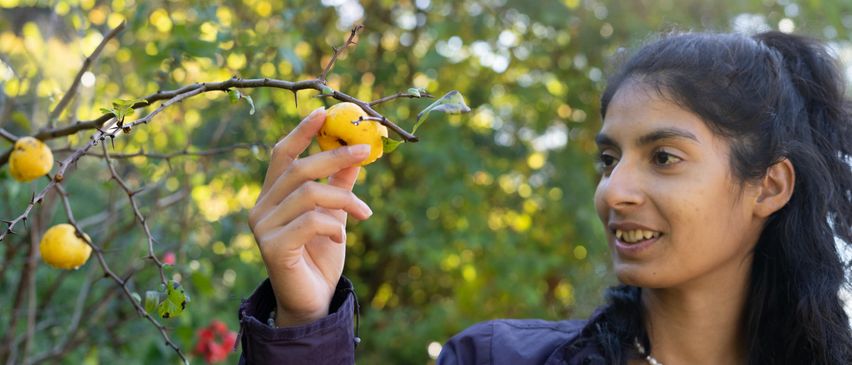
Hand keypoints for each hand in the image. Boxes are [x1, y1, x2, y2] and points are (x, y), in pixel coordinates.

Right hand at [248, 107, 372, 325]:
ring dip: (344, 198)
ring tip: (364, 213)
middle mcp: (261, 207)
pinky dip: (333, 224)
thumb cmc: (320, 257)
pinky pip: (310, 221)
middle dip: (334, 156)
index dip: (301, 132)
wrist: (313, 301)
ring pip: (308, 194)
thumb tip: (356, 152)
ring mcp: (262, 227)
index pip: (281, 155)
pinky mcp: (271, 247)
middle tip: (364, 151)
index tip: (325, 112)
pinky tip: (342, 235)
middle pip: (298, 169)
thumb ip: (340, 185)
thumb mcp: (335, 215)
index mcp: (272, 196)